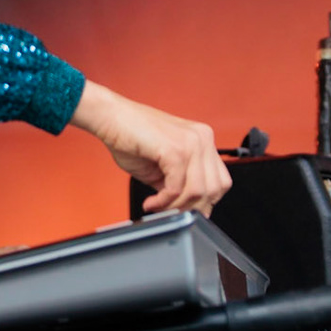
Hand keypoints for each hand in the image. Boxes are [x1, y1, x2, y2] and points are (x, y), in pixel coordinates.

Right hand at [69, 80, 231, 214]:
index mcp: (203, 140)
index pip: (220, 181)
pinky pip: (177, 187)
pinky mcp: (175, 149)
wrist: (110, 117)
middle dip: (191, 208)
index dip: (205, 202)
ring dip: (176, 206)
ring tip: (157, 206)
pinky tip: (151, 201)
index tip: (185, 211)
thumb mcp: (163, 169)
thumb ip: (180, 185)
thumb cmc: (131, 138)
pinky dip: (164, 201)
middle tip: (170, 212)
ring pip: (198, 191)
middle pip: (214, 189)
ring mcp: (192, 142)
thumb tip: (189, 207)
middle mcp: (203, 138)